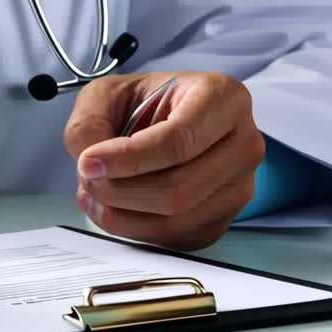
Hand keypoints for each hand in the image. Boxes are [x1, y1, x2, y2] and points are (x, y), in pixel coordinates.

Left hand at [62, 72, 264, 250]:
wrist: (167, 120)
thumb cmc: (145, 103)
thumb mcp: (109, 93)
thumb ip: (90, 122)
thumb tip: (90, 164)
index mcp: (224, 99)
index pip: (179, 141)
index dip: (128, 158)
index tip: (89, 162)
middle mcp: (243, 143)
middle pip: (178, 188)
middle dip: (120, 190)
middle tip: (87, 178)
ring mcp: (239, 187)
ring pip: (176, 219)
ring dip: (121, 212)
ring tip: (94, 191)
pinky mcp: (222, 220)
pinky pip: (175, 239)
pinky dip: (134, 228)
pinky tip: (115, 206)